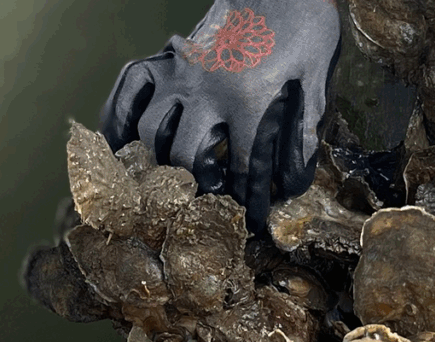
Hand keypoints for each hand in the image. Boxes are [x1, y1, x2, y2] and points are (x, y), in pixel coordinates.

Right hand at [100, 0, 340, 232]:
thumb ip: (304, 131)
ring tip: (175, 180)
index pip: (244, 170)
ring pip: (150, 129)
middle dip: (198, 189)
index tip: (255, 222)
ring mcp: (181, 70)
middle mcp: (206, 90)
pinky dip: (118, 115)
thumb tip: (293, 183)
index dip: (250, 203)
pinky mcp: (169, 55)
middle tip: (212, 201)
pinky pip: (129, 87)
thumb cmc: (304, 25)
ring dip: (160, 161)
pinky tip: (121, 143)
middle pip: (186, 158)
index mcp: (248, 101)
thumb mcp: (316, 78)